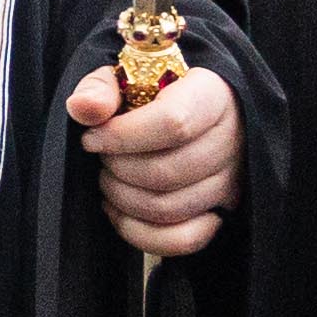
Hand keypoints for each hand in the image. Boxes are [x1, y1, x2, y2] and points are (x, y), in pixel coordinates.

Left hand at [64, 59, 236, 259]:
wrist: (185, 110)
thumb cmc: (151, 93)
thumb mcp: (123, 77)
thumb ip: (100, 87)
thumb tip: (83, 108)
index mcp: (213, 94)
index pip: (173, 122)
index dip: (122, 136)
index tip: (91, 138)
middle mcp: (233, 139)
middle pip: (167, 172)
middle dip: (118, 169)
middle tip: (101, 157)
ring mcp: (232, 180)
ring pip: (169, 208)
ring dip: (123, 198)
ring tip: (108, 177)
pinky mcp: (223, 211)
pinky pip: (184, 239)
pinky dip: (140, 233)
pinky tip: (118, 210)